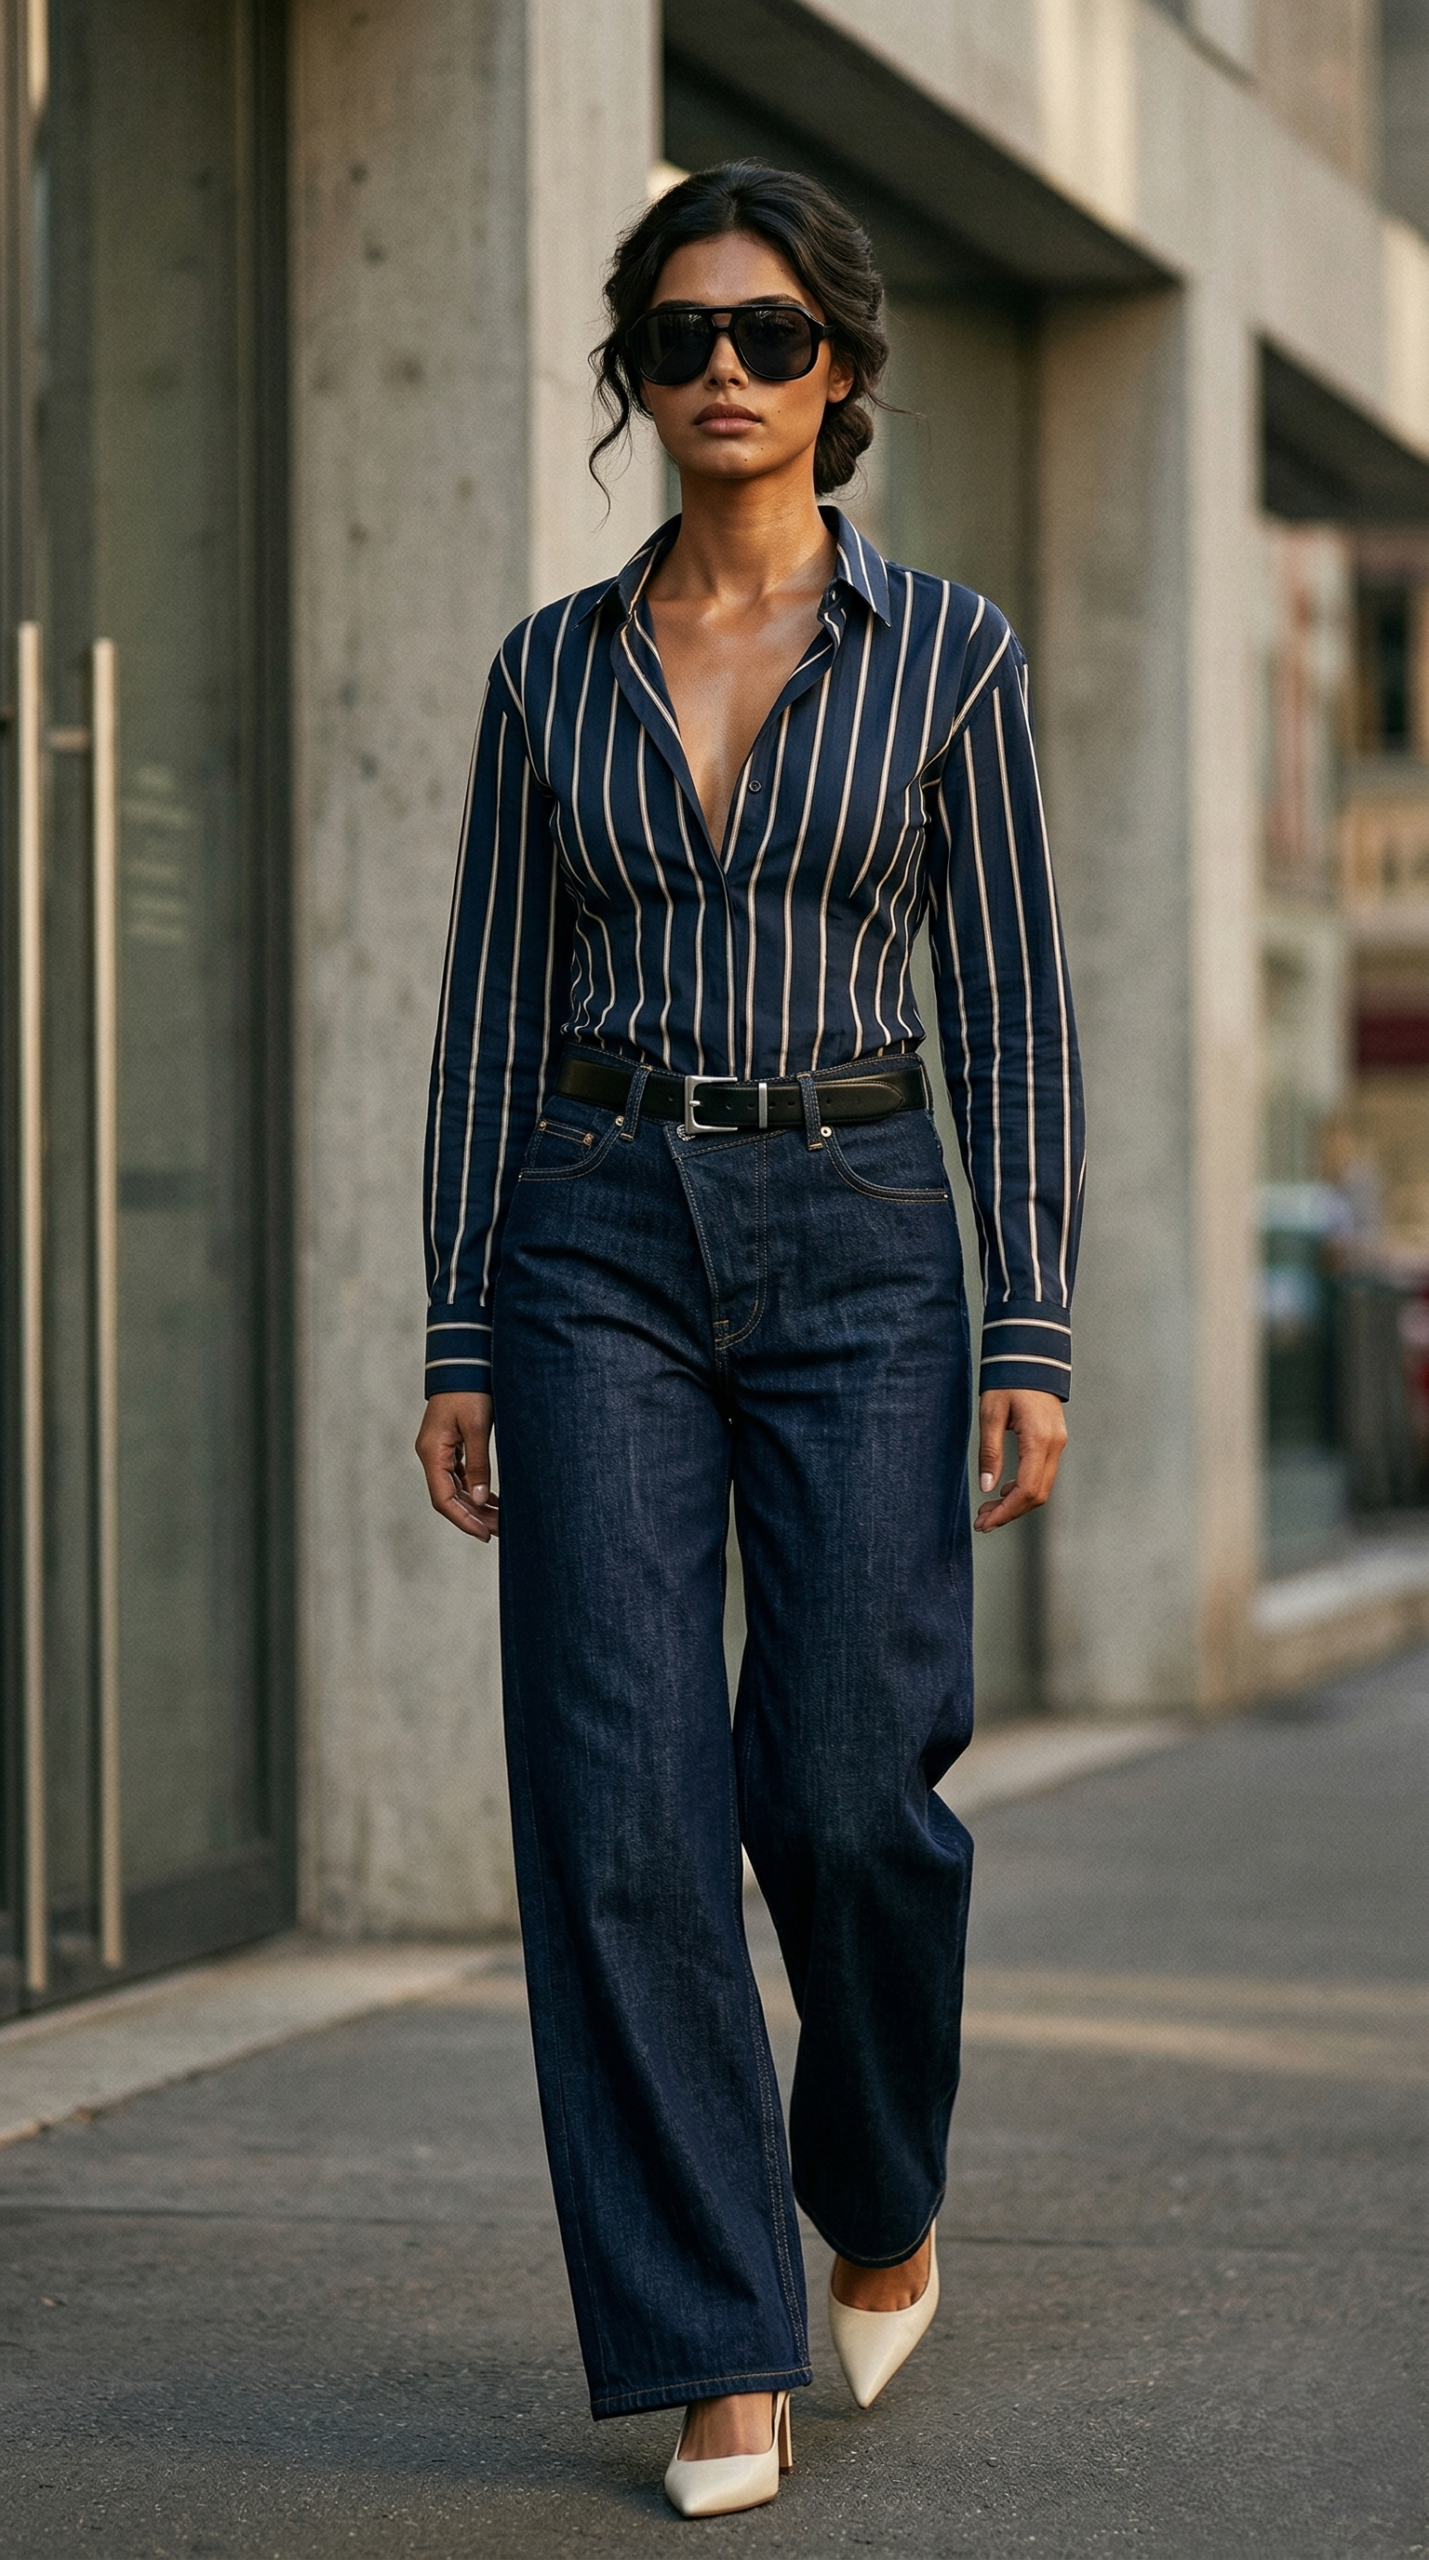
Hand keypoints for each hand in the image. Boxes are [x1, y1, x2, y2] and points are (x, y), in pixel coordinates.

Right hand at [416, 1391, 499, 1540]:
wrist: (464, 1361)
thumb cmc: (470, 1390)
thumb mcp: (477, 1427)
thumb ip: (478, 1464)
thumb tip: (478, 1499)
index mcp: (432, 1452)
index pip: (443, 1499)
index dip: (463, 1520)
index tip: (485, 1534)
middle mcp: (431, 1454)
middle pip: (449, 1497)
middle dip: (474, 1516)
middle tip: (500, 1531)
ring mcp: (440, 1450)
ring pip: (456, 1488)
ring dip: (476, 1505)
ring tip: (501, 1520)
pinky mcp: (450, 1445)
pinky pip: (460, 1475)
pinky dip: (475, 1488)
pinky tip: (492, 1499)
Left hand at [974, 1387, 1066, 1532]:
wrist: (1031, 1356)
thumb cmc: (1009, 1380)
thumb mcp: (990, 1414)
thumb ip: (990, 1452)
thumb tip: (988, 1487)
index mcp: (1039, 1440)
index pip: (1026, 1490)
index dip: (1006, 1512)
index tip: (985, 1523)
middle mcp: (1054, 1445)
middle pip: (1037, 1495)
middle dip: (1009, 1513)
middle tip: (982, 1522)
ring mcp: (1058, 1443)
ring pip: (1041, 1487)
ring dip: (1016, 1503)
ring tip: (988, 1509)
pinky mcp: (1055, 1441)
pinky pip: (1042, 1474)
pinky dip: (1024, 1488)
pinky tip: (1004, 1491)